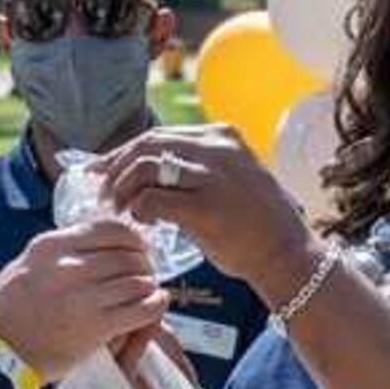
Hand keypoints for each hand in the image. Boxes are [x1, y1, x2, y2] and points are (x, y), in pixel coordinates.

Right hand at [0, 220, 169, 388]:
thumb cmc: (2, 313)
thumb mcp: (24, 266)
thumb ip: (58, 253)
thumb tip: (91, 245)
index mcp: (51, 246)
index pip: (110, 228)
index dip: (132, 239)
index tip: (137, 249)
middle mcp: (69, 266)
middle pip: (128, 255)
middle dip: (144, 264)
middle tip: (146, 275)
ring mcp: (84, 296)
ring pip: (138, 280)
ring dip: (149, 286)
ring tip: (149, 293)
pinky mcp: (95, 326)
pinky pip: (141, 309)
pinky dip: (155, 306)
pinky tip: (156, 306)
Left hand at [99, 125, 319, 297]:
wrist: (288, 254)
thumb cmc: (258, 224)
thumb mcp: (234, 177)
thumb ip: (200, 166)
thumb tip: (151, 170)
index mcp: (223, 136)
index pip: (159, 135)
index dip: (124, 151)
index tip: (104, 169)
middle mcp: (217, 149)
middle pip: (147, 145)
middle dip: (116, 167)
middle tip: (102, 191)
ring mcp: (212, 176)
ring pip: (145, 167)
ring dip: (123, 189)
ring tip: (119, 210)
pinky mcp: (205, 207)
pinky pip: (152, 199)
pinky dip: (138, 209)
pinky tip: (142, 222)